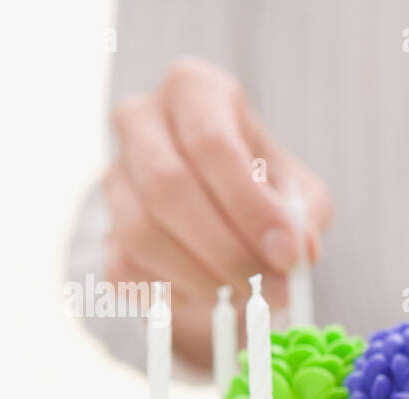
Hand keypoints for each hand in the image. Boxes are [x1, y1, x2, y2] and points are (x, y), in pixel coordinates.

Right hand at [103, 57, 331, 367]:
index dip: (250, 206)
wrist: (224, 218)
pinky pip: (127, 270)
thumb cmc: (266, 190)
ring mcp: (113, 176)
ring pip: (142, 233)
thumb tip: (301, 250)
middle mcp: (141, 121)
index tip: (289, 254)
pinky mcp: (104, 235)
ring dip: (204, 278)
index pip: (211, 143)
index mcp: (194, 90)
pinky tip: (213, 298)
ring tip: (250, 297)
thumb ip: (305, 216)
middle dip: (228, 249)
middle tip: (274, 289)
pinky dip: (177, 295)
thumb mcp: (301, 192)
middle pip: (168, 186)